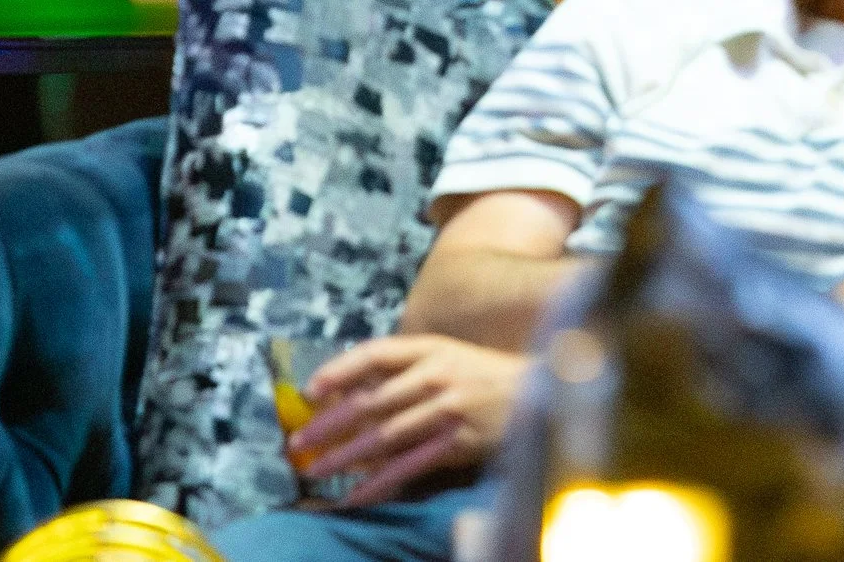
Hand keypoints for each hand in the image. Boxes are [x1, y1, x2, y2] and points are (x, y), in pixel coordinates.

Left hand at [287, 335, 527, 506]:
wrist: (545, 391)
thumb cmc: (487, 376)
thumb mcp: (449, 358)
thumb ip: (407, 372)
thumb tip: (352, 395)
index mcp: (433, 348)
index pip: (375, 353)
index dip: (338, 371)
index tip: (309, 391)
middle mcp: (438, 374)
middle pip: (372, 400)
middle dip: (330, 425)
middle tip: (299, 443)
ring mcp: (450, 408)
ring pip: (384, 436)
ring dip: (345, 456)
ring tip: (316, 472)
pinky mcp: (459, 441)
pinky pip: (409, 466)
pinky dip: (378, 483)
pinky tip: (355, 495)